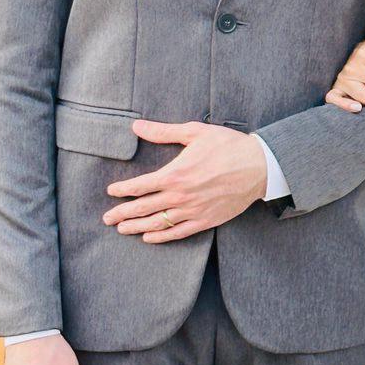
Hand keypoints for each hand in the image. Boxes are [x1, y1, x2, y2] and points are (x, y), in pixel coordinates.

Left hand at [102, 121, 267, 240]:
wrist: (258, 167)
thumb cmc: (227, 146)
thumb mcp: (194, 132)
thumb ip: (163, 132)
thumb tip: (137, 126)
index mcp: (175, 174)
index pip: (140, 186)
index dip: (122, 190)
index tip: (112, 191)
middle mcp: (180, 196)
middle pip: (143, 208)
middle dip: (122, 214)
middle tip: (107, 219)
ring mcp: (192, 211)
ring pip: (157, 223)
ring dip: (136, 227)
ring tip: (122, 229)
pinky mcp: (205, 220)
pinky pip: (178, 232)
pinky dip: (161, 237)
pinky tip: (149, 238)